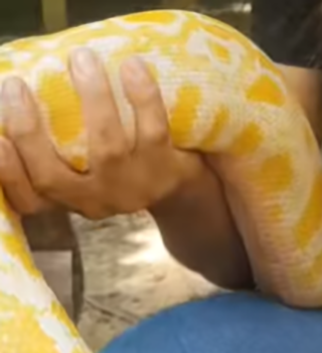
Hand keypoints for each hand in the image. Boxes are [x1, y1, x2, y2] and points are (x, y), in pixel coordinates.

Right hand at [0, 49, 203, 218]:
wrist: (180, 188)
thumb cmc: (117, 164)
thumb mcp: (82, 165)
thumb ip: (51, 145)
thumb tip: (15, 97)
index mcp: (67, 197)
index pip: (28, 199)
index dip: (8, 175)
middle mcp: (94, 200)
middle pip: (53, 178)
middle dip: (30, 134)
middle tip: (15, 87)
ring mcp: (131, 190)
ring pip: (107, 149)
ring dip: (93, 100)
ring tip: (82, 59)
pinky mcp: (166, 174)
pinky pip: (153, 133)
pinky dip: (142, 98)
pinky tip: (131, 67)